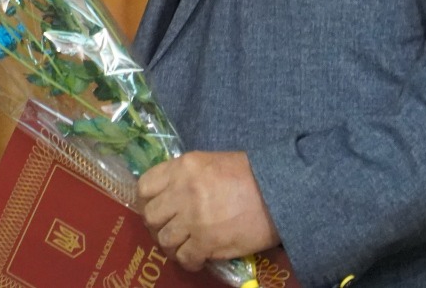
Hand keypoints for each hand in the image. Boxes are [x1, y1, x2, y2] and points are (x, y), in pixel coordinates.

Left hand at [137, 151, 277, 271]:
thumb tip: (171, 194)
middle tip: (169, 230)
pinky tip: (196, 260)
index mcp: (182, 168)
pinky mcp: (207, 242)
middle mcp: (182, 191)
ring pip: (164, 239)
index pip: (145, 186)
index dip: (148, 201)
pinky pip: (185, 257)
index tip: (157, 209)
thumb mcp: (210, 163)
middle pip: (151, 215)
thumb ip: (186, 176)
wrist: (279, 191)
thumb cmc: (249, 174)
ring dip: (171, 246)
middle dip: (157, 226)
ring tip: (182, 247)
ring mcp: (193, 218)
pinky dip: (188, 261)